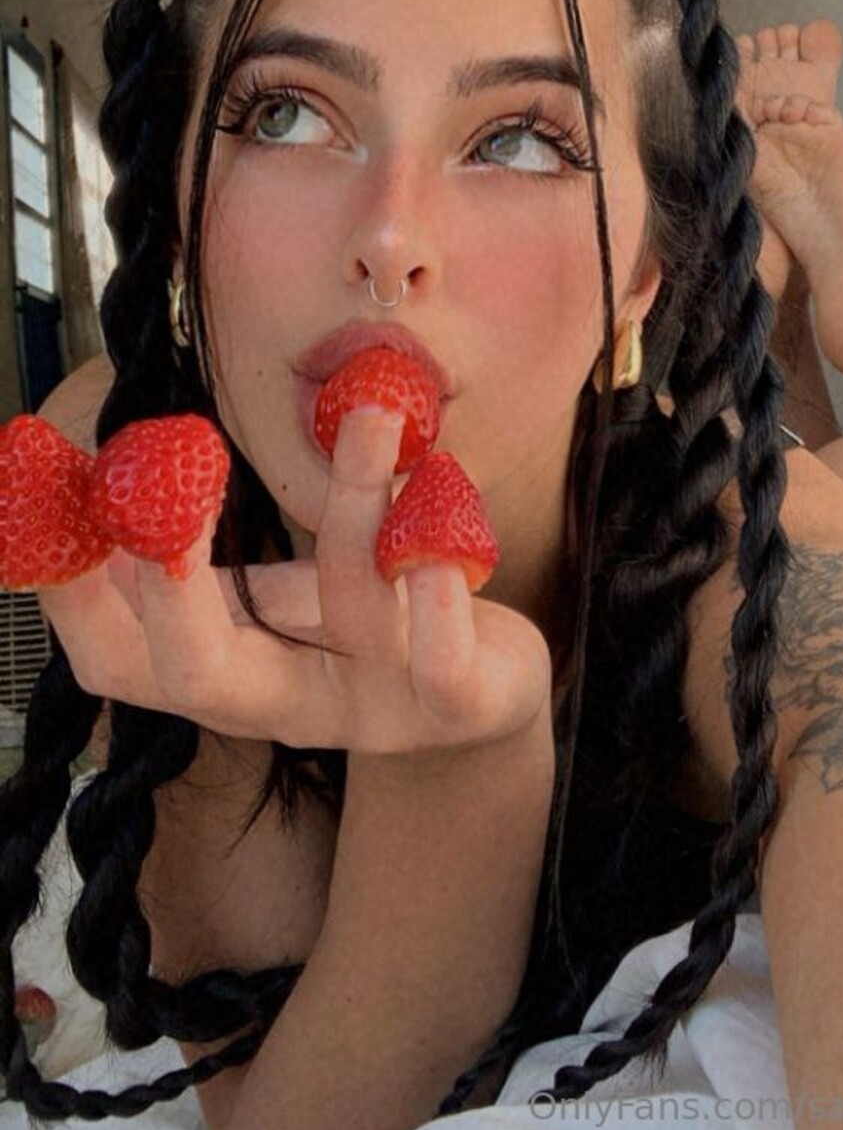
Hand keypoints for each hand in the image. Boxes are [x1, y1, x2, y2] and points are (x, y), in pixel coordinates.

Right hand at [35, 407, 552, 757]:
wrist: (493, 694)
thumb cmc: (375, 628)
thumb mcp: (284, 602)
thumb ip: (220, 574)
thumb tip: (121, 502)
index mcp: (232, 676)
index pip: (122, 665)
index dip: (78, 601)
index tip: (63, 512)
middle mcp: (289, 707)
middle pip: (203, 679)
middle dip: (174, 590)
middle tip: (170, 488)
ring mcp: (375, 711)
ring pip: (346, 611)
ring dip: (354, 501)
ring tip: (371, 418)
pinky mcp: (457, 706)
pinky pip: (439, 654)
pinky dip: (438, 579)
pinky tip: (447, 500)